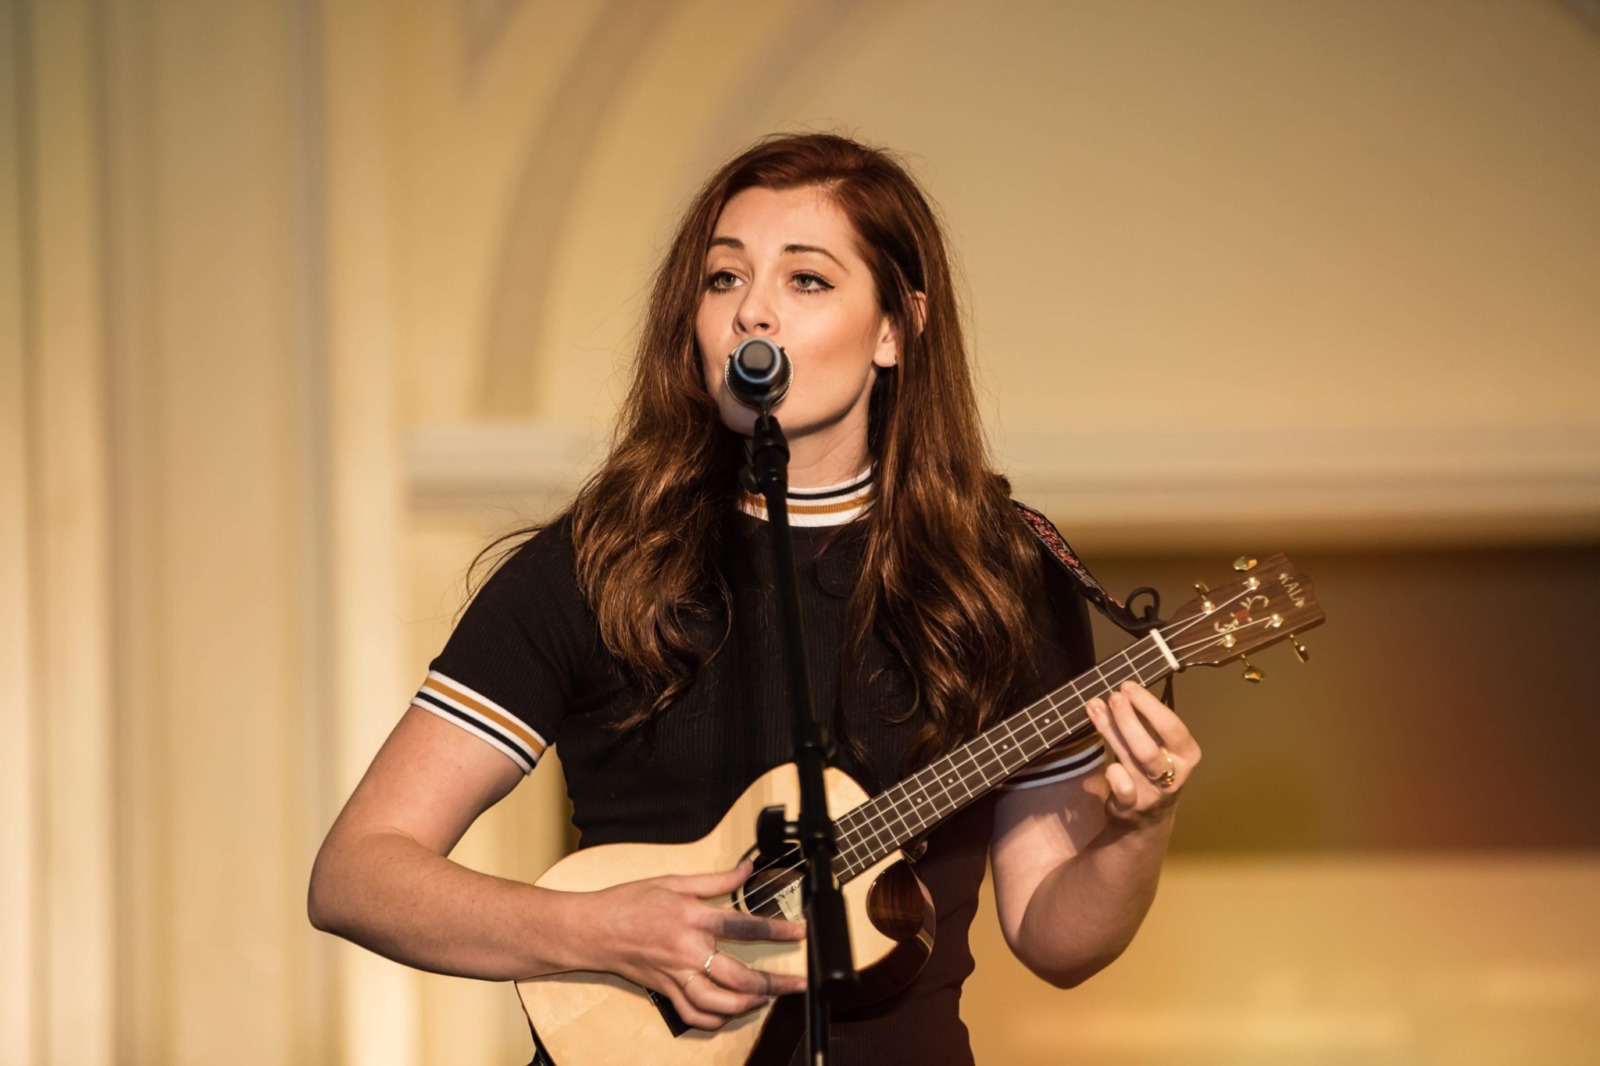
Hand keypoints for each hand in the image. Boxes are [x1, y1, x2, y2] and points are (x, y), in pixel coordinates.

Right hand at [583, 859, 806, 1030]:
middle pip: (740, 976)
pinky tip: (730, 1013)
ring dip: (750, 1004)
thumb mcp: (673, 880)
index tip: (799, 933)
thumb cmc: (629, 902)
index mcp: (693, 918)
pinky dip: (715, 1019)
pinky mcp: (666, 991)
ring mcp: (677, 975)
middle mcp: (688, 951)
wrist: (593, 929)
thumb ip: (715, 880)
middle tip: (797, 983)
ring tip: (769, 998)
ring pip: (721, 1003)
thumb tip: (746, 869)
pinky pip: (694, 1014)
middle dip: (775, 982)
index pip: (744, 926)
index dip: (777, 930)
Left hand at [1084, 681, 1199, 828]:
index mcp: (1186, 755)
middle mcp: (1173, 775)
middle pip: (1149, 745)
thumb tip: (1121, 691)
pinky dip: (1114, 772)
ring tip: (1095, 707)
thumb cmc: (1150, 771)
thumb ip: (1143, 723)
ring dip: (1111, 731)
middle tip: (1112, 696)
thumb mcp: (1158, 747)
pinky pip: (1122, 787)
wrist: (1145, 820)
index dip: (1148, 705)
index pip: (1172, 727)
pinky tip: (1106, 760)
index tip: (1128, 686)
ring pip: (1131, 760)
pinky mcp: (1131, 806)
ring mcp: (1152, 792)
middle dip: (1128, 718)